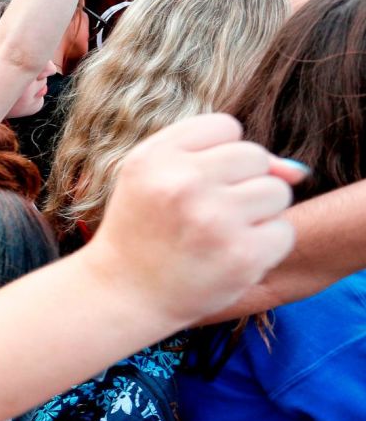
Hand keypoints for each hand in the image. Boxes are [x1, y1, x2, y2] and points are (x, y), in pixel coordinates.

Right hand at [85, 114, 297, 326]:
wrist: (123, 293)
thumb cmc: (145, 231)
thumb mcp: (156, 179)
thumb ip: (217, 157)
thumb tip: (296, 170)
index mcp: (154, 157)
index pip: (225, 127)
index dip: (217, 155)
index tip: (195, 182)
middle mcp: (182, 183)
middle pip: (255, 156)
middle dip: (242, 182)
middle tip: (208, 212)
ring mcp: (214, 219)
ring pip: (277, 191)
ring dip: (258, 212)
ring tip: (221, 233)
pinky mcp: (242, 255)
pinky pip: (284, 231)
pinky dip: (266, 245)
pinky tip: (231, 255)